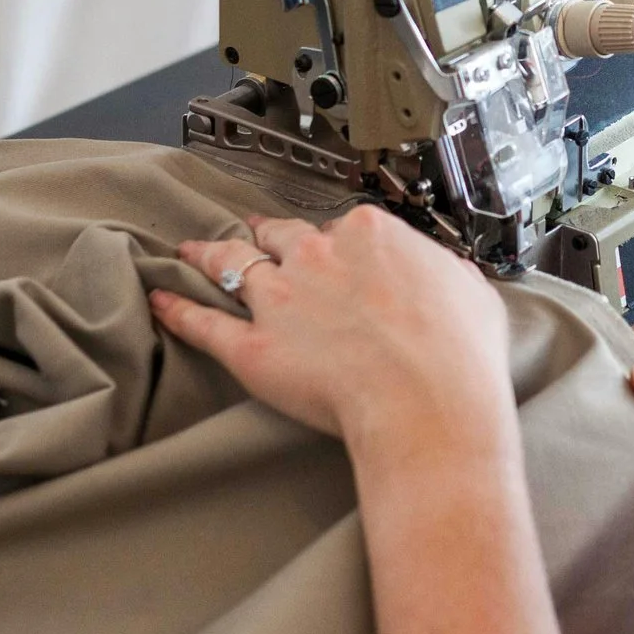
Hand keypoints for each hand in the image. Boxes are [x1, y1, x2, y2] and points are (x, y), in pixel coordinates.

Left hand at [148, 206, 513, 448]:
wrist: (427, 405)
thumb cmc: (457, 357)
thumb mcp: (472, 294)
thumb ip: (448, 275)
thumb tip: (449, 275)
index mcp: (371, 235)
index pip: (344, 228)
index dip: (340, 245)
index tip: (339, 255)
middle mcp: (317, 255)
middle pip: (282, 235)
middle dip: (268, 234)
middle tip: (255, 233)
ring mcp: (278, 298)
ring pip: (233, 264)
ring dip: (210, 256)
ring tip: (192, 251)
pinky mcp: (251, 347)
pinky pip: (203, 323)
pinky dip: (178, 310)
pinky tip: (161, 300)